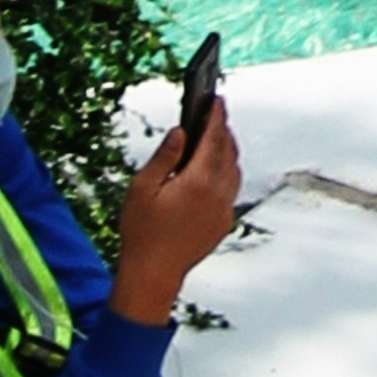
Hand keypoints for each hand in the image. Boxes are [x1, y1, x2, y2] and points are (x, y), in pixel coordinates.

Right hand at [111, 103, 241, 324]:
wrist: (153, 275)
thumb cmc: (142, 233)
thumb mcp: (142, 188)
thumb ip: (165, 156)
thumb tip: (181, 132)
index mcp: (198, 182)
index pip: (214, 139)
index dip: (216, 117)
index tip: (218, 101)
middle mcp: (218, 195)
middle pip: (229, 153)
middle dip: (224, 131)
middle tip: (217, 115)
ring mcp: (223, 211)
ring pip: (234, 171)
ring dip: (228, 151)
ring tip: (217, 138)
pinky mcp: (223, 224)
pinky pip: (232, 190)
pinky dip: (228, 173)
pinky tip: (215, 172)